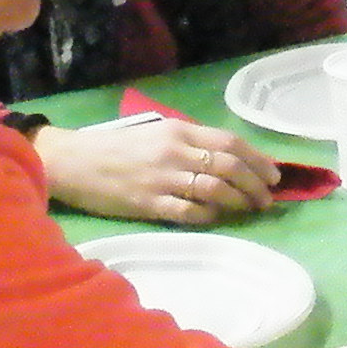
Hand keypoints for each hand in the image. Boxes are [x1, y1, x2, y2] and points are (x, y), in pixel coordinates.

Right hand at [36, 115, 280, 223]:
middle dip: (256, 183)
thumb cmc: (116, 148)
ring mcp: (163, 179)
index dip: (257, 159)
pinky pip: (191, 212)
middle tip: (268, 197)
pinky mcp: (150, 204)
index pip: (229, 143)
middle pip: (229, 166)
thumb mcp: (156, 133)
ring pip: (215, 189)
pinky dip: (210, 215)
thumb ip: (189, 143)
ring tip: (251, 208)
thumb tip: (228, 160)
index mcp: (178, 130)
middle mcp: (175, 152)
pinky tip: (218, 217)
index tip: (273, 173)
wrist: (72, 162)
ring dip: (240, 200)